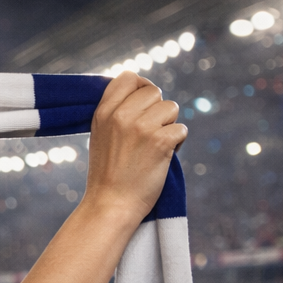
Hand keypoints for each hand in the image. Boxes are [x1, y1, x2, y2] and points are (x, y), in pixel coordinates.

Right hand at [83, 72, 185, 224]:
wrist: (111, 205)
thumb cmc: (108, 174)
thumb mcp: (101, 136)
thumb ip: (116, 112)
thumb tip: (143, 92)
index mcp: (103, 112)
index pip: (129, 78)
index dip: (141, 87)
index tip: (144, 103)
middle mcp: (121, 116)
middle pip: (155, 92)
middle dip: (158, 110)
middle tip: (148, 134)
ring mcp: (141, 128)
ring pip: (172, 109)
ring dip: (169, 127)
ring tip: (153, 147)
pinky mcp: (160, 142)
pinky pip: (182, 129)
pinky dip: (177, 144)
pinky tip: (162, 158)